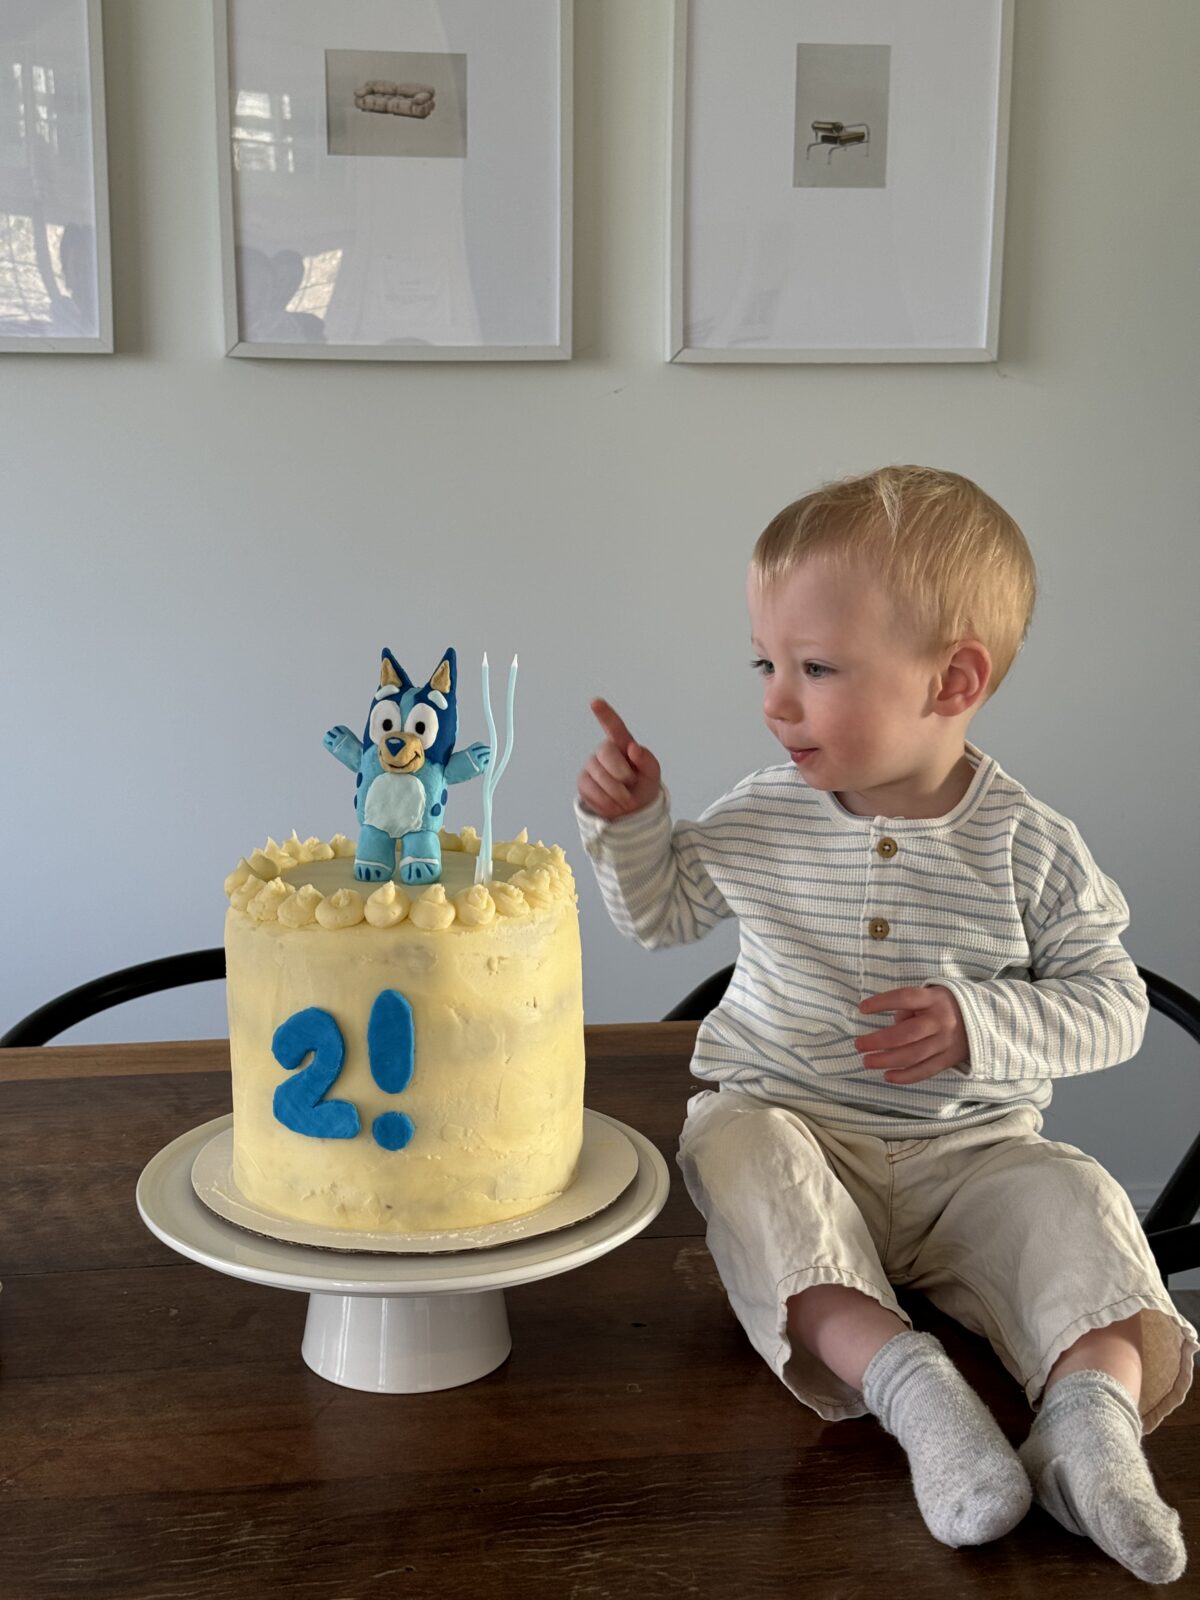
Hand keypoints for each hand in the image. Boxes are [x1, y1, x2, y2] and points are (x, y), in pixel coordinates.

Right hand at [577, 698, 662, 819]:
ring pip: (598, 775)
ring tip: (625, 797)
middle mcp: (605, 751)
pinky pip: (591, 789)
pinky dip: (606, 801)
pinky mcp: (583, 781)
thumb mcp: (652, 773)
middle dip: (620, 772)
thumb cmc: (642, 785)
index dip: (604, 713)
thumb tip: (633, 749)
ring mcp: (592, 765)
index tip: (595, 701)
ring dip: (616, 791)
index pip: (613, 726)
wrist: (631, 810)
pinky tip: (613, 803)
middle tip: (631, 783)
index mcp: (623, 744)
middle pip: (605, 752)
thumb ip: (647, 760)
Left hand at [854, 986, 968, 1083]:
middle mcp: (941, 1021)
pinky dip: (905, 1076)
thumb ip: (910, 1006)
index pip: (904, 998)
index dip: (882, 1003)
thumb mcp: (931, 994)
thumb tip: (892, 1024)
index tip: (862, 1008)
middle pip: (906, 1034)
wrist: (985, 1018)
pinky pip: (925, 1071)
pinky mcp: (949, 1059)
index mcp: (934, 999)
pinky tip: (888, 1076)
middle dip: (879, 1041)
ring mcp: (946, 1042)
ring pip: (913, 1056)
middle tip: (858, 1045)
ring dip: (887, 1061)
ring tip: (867, 1061)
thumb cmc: (947, 1004)